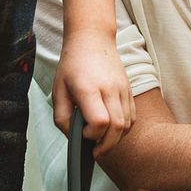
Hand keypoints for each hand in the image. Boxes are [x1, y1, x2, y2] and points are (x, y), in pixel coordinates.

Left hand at [53, 27, 134, 157]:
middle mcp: (109, 88)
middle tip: (94, 151)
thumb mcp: (57, 91)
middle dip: (106, 145)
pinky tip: (111, 128)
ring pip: (128, 124)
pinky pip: (132, 116)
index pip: (100, 122)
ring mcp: (122, 88)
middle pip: (117, 127)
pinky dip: (124, 128)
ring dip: (116, 138)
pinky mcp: (129, 89)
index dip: (92, 135)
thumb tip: (74, 137)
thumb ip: (61, 118)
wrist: (92, 39)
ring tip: (102, 139)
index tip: (82, 134)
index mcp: (89, 88)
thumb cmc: (72, 66)